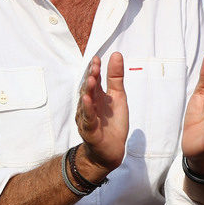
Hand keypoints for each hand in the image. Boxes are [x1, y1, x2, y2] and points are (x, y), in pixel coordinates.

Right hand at [75, 52, 128, 172]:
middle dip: (91, 77)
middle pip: (88, 89)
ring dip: (87, 91)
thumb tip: (116, 54)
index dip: (95, 69)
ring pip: (86, 103)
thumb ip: (115, 77)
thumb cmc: (112, 123)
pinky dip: (87, 109)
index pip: (94, 79)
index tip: (97, 58)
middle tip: (95, 66)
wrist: (111, 150)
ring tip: (90, 79)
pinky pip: (87, 119)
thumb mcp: (118, 97)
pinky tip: (86, 100)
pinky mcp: (89, 130)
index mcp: (96, 96)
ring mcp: (87, 117)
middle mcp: (89, 105)